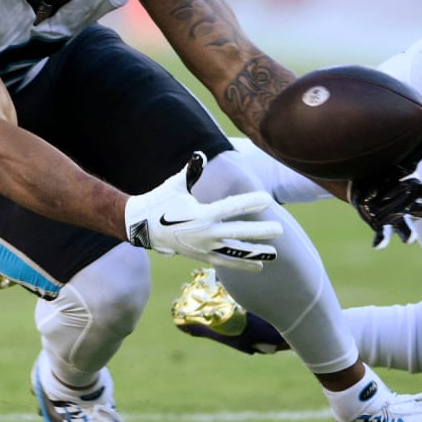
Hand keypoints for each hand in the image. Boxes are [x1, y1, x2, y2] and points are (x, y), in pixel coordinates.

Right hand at [126, 153, 281, 271]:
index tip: (267, 199)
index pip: (231, 207)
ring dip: (255, 254)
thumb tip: (199, 155)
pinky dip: (241, 265)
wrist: (141, 226)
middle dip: (259, 232)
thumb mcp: (175, 184)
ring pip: (234, 253)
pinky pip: (225, 262)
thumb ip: (190, 170)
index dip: (250, 202)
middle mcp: (204, 234)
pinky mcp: (200, 256)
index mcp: (201, 214)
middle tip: (280, 229)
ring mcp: (203, 248)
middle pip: (237, 233)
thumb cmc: (160, 201)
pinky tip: (257, 266)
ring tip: (274, 254)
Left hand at [347, 133, 421, 248]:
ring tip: (410, 239)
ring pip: (407, 229)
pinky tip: (377, 244)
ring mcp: (396, 218)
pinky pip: (382, 234)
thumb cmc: (390, 175)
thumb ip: (418, 148)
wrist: (367, 191)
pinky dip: (381, 240)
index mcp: (418, 191)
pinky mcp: (380, 225)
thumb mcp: (404, 160)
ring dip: (409, 235)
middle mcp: (411, 207)